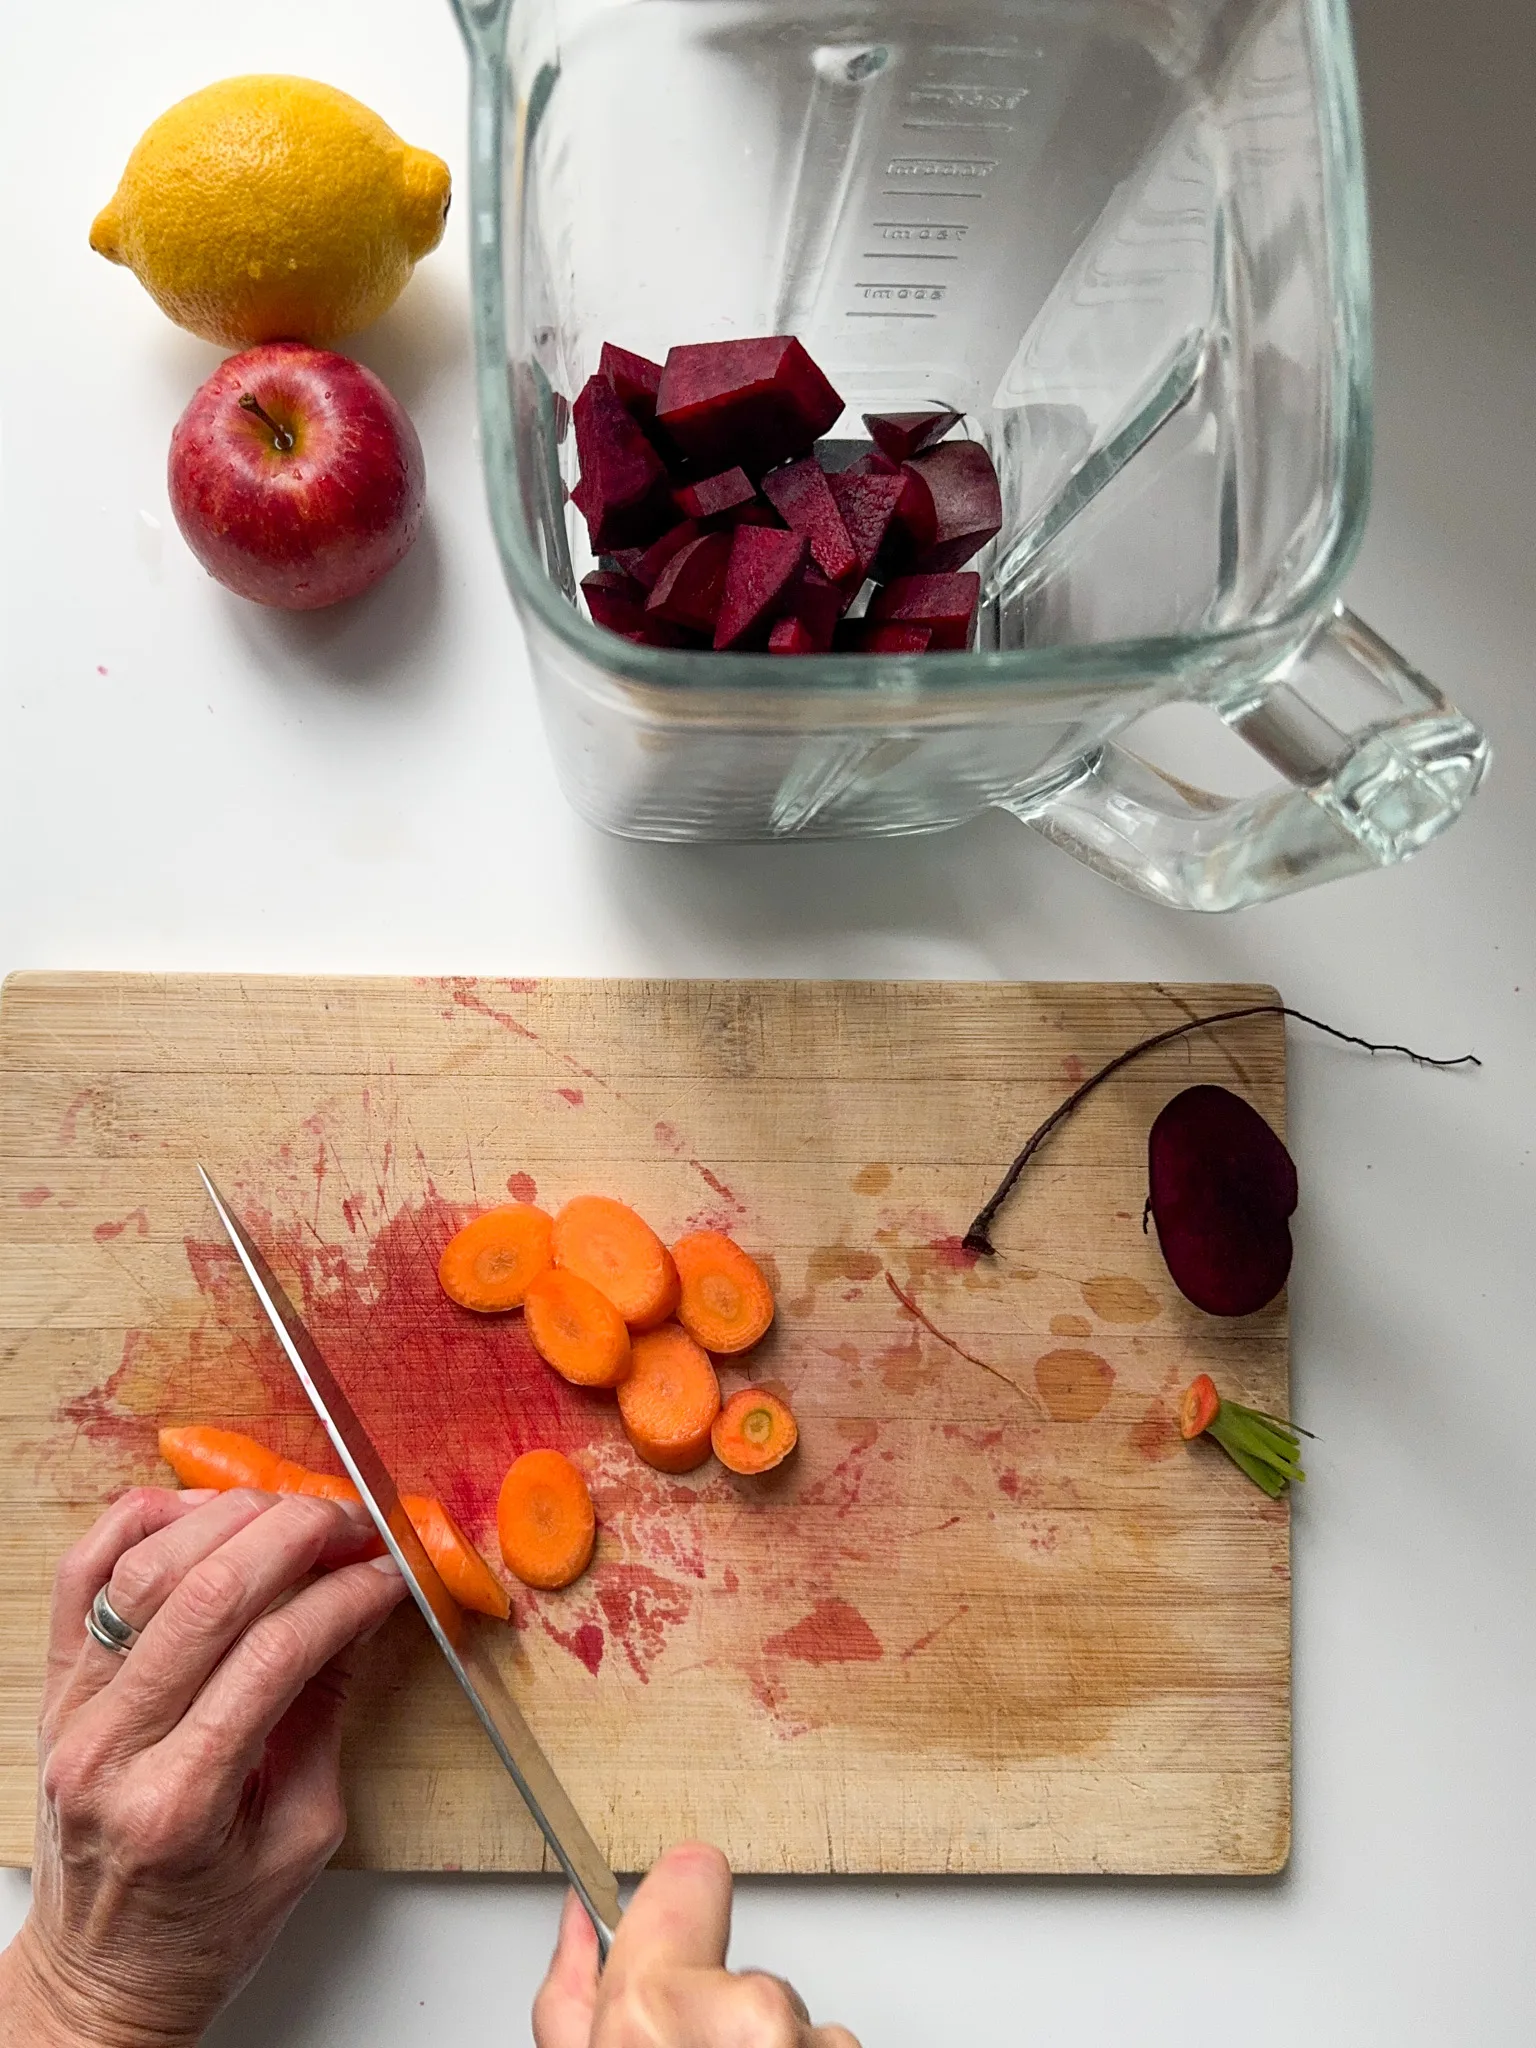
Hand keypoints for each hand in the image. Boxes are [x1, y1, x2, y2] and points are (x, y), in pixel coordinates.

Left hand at [0, 1484, 407, 2047]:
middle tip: (354, 1523)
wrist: (102, 1980)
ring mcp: (71, 1712)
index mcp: (182, 1801)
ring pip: (143, 1565)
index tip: (391, 1571)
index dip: (347, 1594)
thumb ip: (325, 1712)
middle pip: (209, 1593)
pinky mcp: (52, 1689)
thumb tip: (361, 1609)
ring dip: (230, 1516)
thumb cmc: (204, 1929)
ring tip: (291, 1511)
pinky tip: (202, 1513)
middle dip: (299, 1534)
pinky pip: (81, 1573)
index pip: (275, 1653)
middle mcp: (113, 1747)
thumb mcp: (302, 1836)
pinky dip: (141, 1521)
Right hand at [534, 1842, 860, 2047]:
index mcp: (653, 2009)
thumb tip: (576, 1923)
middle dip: (726, 2012)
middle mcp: (746, 2018)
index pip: (693, 1875)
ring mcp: (804, 2044)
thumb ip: (574, 1995)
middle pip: (750, 1972)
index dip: (681, 1907)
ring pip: (796, 2020)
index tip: (680, 1912)